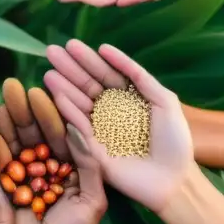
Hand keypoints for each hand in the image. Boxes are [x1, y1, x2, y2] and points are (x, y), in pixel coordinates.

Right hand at [0, 80, 106, 223]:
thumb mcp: (93, 200)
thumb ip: (89, 165)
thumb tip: (79, 129)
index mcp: (68, 163)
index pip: (58, 131)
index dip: (49, 111)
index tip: (40, 90)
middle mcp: (45, 164)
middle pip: (33, 131)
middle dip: (23, 108)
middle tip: (11, 85)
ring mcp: (23, 174)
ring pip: (14, 142)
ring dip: (6, 120)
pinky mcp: (3, 187)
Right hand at [44, 40, 194, 212]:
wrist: (175, 179)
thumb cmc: (175, 141)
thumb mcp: (165, 101)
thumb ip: (140, 77)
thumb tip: (108, 50)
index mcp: (127, 99)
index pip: (105, 74)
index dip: (89, 60)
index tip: (71, 44)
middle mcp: (110, 112)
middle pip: (87, 85)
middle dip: (69, 68)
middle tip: (51, 50)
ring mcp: (100, 130)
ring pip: (79, 103)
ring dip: (63, 87)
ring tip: (49, 71)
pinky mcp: (92, 149)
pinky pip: (78, 127)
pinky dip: (68, 110)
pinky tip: (57, 95)